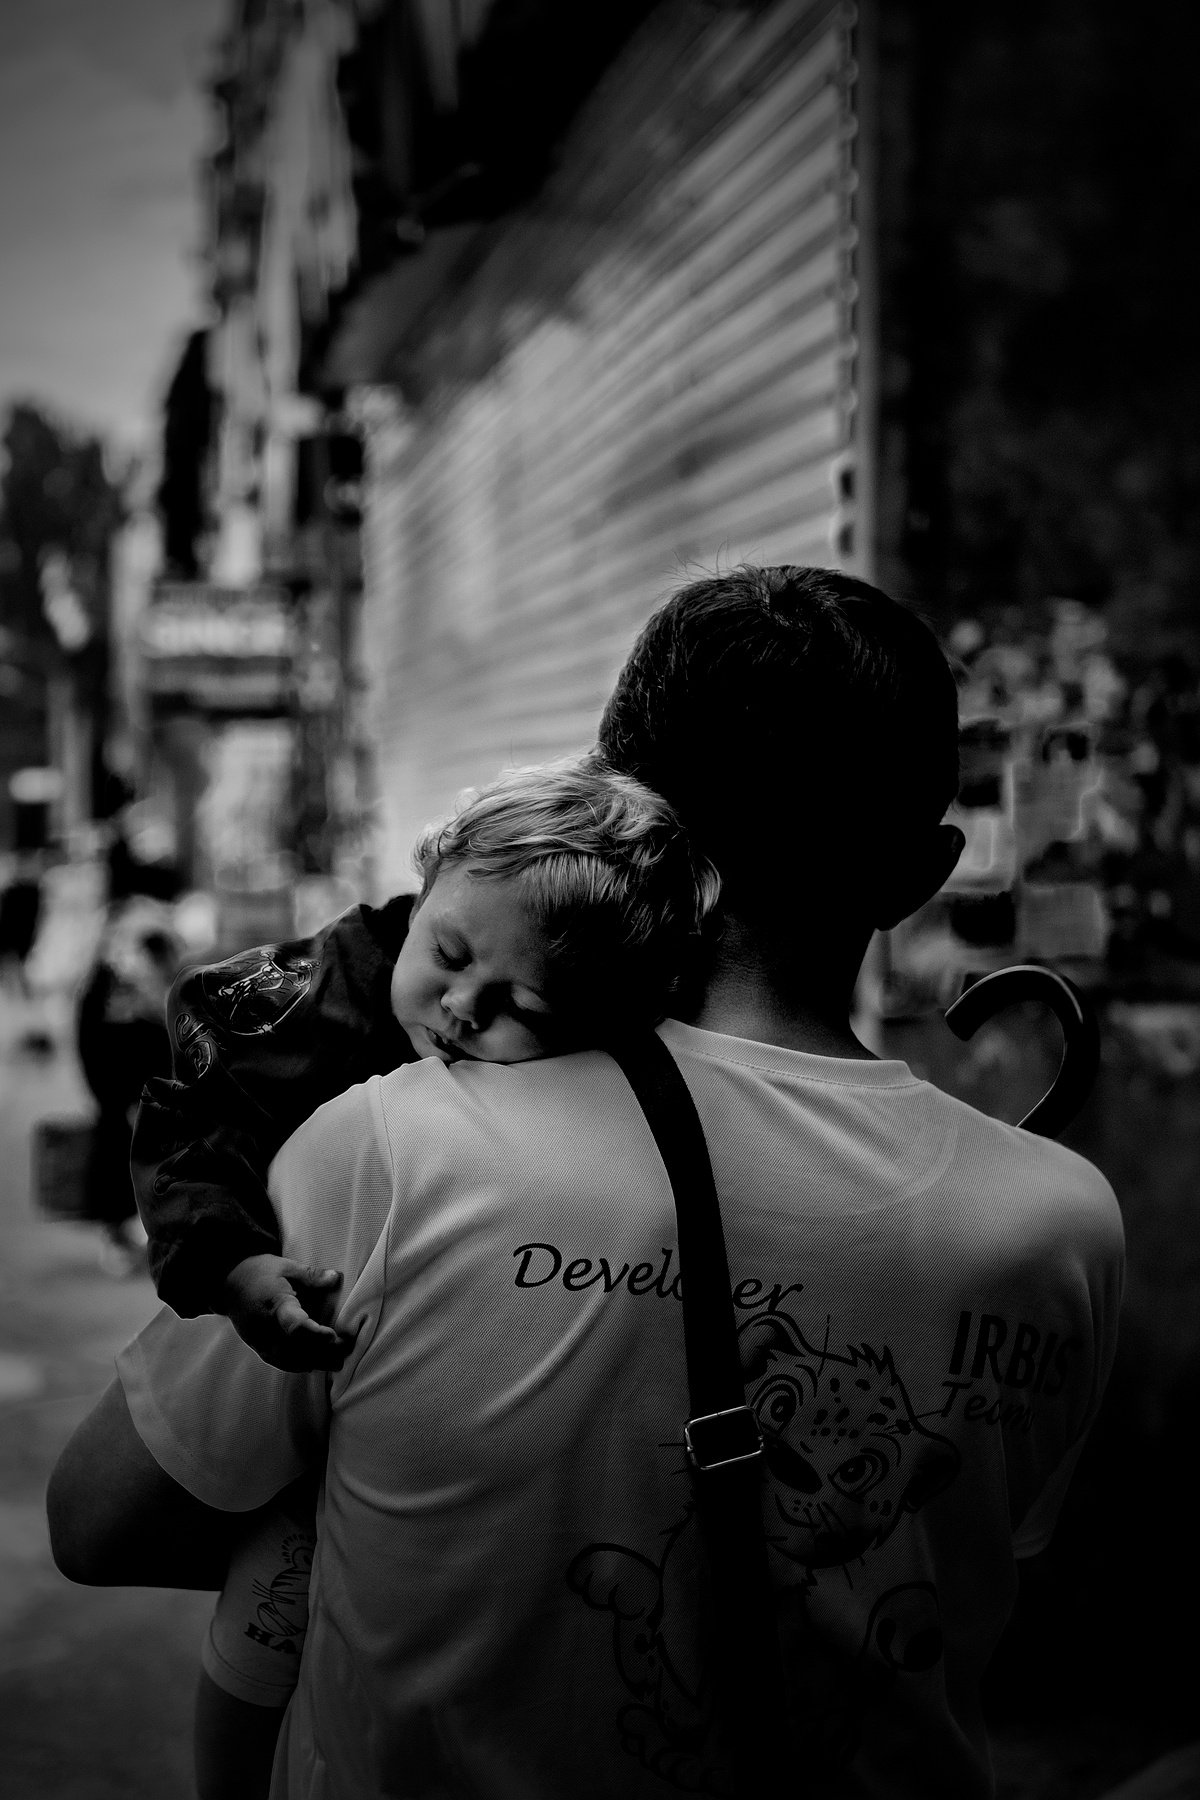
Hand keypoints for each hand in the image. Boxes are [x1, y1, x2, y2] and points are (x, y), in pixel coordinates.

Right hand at [218, 1256, 355, 1371]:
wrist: (230, 1283)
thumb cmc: (262, 1272)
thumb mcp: (288, 1266)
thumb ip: (312, 1275)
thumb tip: (335, 1278)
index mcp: (275, 1302)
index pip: (294, 1324)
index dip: (313, 1333)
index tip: (332, 1336)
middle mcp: (265, 1325)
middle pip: (294, 1347)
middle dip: (321, 1353)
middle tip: (345, 1353)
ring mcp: (258, 1338)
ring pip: (286, 1358)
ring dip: (312, 1362)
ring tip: (336, 1363)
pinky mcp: (256, 1345)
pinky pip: (276, 1361)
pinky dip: (295, 1365)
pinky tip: (313, 1365)